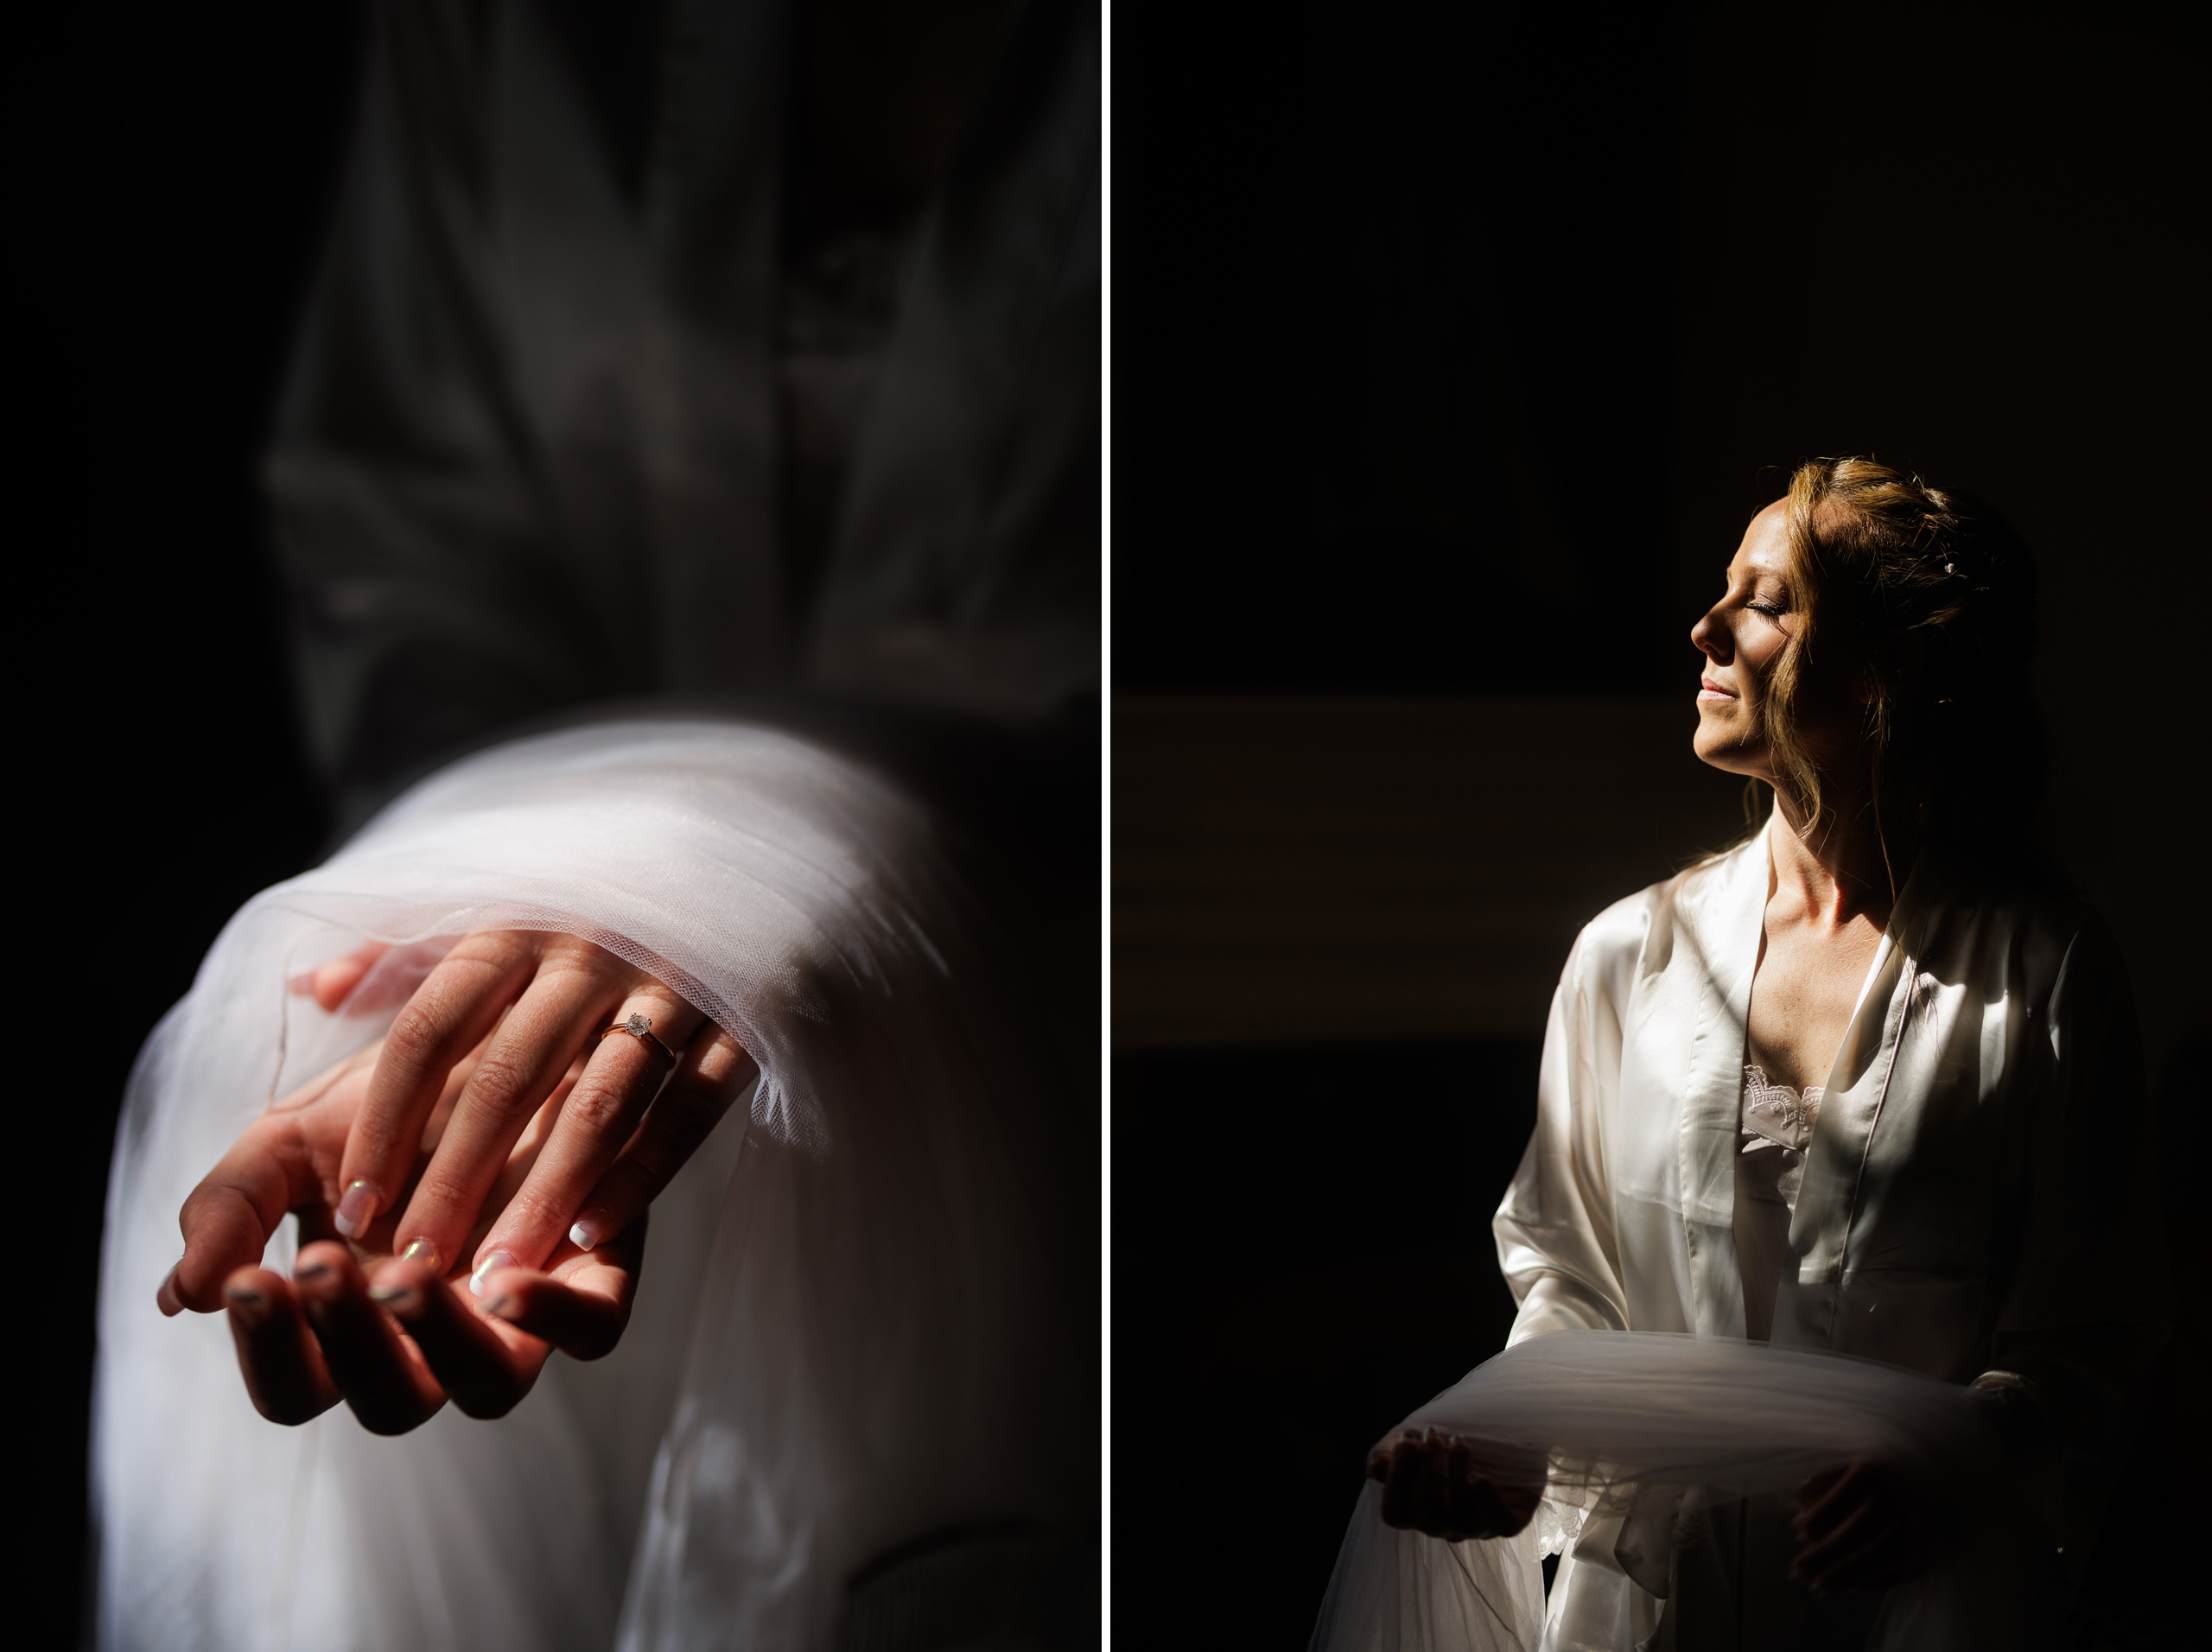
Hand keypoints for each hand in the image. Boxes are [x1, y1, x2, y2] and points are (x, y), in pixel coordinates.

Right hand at [158, 1035, 640, 1430]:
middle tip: (320, 1262)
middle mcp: (439, 1336)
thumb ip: (231, 1207)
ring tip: (399, 1272)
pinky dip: (555, 1319)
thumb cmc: (392, 1096)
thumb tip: (179, 1298)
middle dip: (347, 1342)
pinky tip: (506, 1280)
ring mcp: (521, 1314)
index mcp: (356, 1322)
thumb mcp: (291, 1137)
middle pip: (391, 1404)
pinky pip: (593, 1331)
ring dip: (438, 1339)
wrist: (505, 1024)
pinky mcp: (598, 1273)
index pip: (299, 1385)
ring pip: (490, 1386)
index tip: (254, 1275)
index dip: (272, 1348)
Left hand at [317, 930, 754, 1292]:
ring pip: (598, 1102)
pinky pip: (691, 1108)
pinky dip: (643, 1172)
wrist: (753, 866)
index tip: (351, 1205)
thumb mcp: (502, 911)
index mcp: (519, 923)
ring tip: (494, 1274)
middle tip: (410, 1264)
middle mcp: (591, 950)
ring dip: (543, 1193)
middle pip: (507, 1073)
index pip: (431, 1025)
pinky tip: (592, 1237)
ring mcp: (672, 985)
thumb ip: (406, 955)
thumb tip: (311, 989)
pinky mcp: (742, 1021)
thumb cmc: (600, 907)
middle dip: (453, 1177)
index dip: (387, 1118)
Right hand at [1366, 1427, 1540, 1541]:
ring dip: (1458, 1483)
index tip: (1407, 1441)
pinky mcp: (1510, 1520)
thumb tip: (1374, 1469)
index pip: (1395, 1514)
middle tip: (1433, 1438)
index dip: (1397, 1481)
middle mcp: (1445, 1524)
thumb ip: (1390, 1455)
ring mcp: (1478, 1526)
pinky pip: (1502, 1526)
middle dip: (1428, 1476)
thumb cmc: (1445, 1443)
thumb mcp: (1414, 1442)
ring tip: (1460, 1446)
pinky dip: (1491, 1503)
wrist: (1493, 1436)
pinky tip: (1482, 1477)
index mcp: (1416, 1509)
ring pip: (1464, 1523)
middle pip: (1429, 1520)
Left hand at [1791, 1461, 1929, 1593]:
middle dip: (1827, 1554)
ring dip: (1848, 1575)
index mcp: (1873, 1471)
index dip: (1822, 1515)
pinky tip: (1848, 1587)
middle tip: (1798, 1572)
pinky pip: (1903, 1569)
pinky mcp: (1928, 1546)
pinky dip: (1875, 1582)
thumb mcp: (1838, 1464)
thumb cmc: (1865, 1470)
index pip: (1847, 1494)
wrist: (1922, 1474)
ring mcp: (1918, 1524)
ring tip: (1817, 1588)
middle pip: (1863, 1530)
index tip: (1798, 1530)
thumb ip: (1816, 1489)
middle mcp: (1898, 1496)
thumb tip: (1800, 1528)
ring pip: (1884, 1555)